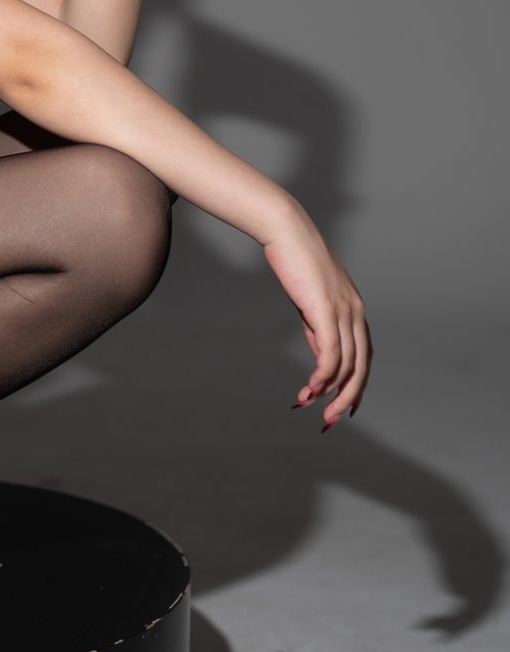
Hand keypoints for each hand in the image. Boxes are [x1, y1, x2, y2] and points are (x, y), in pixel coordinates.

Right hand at [261, 205, 372, 424]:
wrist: (287, 231)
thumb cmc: (295, 261)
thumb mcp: (311, 302)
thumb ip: (319, 329)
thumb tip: (323, 359)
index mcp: (354, 310)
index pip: (364, 357)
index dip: (358, 385)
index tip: (345, 408)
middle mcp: (355, 313)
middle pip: (361, 367)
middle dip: (347, 397)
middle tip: (330, 419)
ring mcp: (344, 311)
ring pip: (346, 364)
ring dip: (330, 391)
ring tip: (310, 404)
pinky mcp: (327, 310)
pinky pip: (330, 353)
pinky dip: (322, 375)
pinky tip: (310, 387)